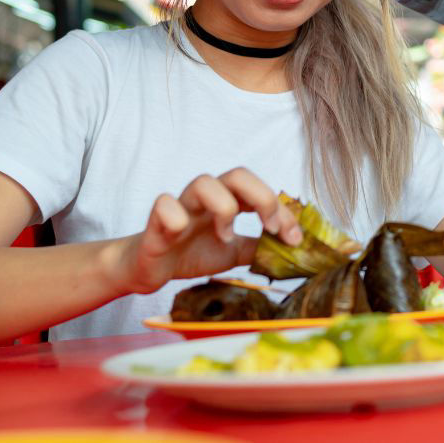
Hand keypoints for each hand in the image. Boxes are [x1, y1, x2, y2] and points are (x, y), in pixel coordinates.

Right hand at [113, 168, 301, 294]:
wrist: (149, 269)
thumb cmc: (191, 253)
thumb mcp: (233, 252)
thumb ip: (258, 248)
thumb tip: (291, 249)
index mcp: (228, 201)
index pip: (261, 191)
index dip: (283, 211)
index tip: (294, 238)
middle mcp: (207, 198)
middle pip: (238, 174)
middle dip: (262, 198)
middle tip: (270, 228)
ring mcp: (181, 206)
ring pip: (203, 182)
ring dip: (224, 208)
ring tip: (226, 236)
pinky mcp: (156, 222)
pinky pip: (164, 205)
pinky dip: (176, 217)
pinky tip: (183, 234)